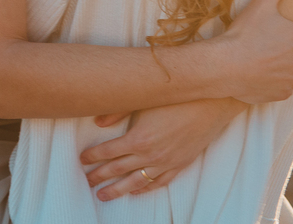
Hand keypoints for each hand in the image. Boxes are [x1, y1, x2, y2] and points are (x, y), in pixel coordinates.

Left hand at [80, 98, 245, 200]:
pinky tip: (136, 192)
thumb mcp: (143, 100)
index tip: (81, 160)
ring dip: (118, 190)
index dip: (92, 157)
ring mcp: (166, 163)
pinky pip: (159, 182)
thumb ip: (118, 111)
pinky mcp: (180, 165)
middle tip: (87, 181)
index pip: (108, 152)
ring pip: (136, 182)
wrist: (210, 104)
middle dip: (100, 176)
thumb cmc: (175, 98)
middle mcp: (150, 155)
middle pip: (118, 169)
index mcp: (138, 138)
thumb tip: (97, 121)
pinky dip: (145, 189)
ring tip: (103, 195)